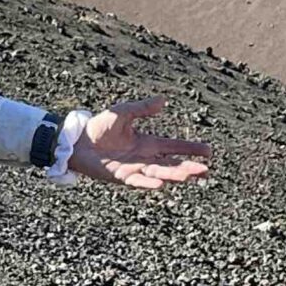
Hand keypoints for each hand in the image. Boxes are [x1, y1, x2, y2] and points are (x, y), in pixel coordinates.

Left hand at [69, 98, 210, 190]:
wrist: (78, 141)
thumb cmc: (99, 127)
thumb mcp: (123, 113)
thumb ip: (142, 108)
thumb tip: (164, 100)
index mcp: (147, 143)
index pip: (174, 147)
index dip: (191, 149)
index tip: (208, 152)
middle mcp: (144, 158)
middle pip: (171, 164)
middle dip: (189, 168)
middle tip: (206, 171)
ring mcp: (134, 169)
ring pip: (159, 174)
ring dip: (174, 175)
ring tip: (190, 176)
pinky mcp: (121, 177)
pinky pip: (137, 182)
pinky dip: (148, 184)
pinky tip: (161, 185)